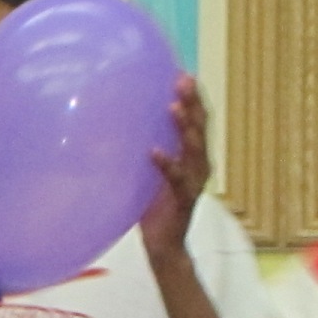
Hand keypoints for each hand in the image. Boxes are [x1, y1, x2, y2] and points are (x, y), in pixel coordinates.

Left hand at [139, 76, 210, 263]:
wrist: (163, 243)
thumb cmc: (154, 205)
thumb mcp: (148, 171)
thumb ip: (144, 148)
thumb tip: (117, 125)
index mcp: (192, 154)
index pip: (196, 120)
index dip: (193, 97)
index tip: (183, 73)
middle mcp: (199, 163)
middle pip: (200, 126)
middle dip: (193, 102)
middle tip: (183, 80)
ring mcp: (194, 180)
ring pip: (194, 148)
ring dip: (184, 126)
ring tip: (173, 108)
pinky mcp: (184, 198)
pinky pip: (176, 178)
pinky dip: (166, 164)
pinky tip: (153, 152)